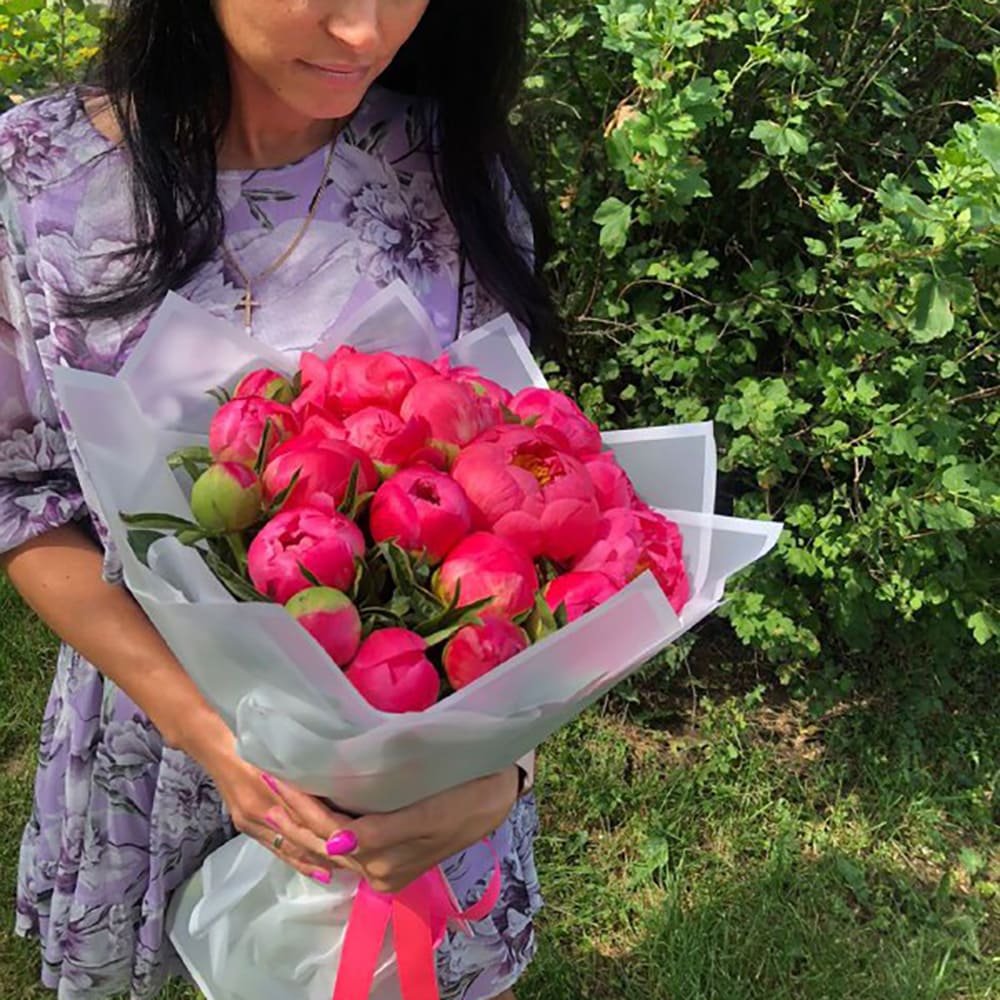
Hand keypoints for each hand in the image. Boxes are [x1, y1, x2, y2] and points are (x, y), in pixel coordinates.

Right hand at [190, 718, 344, 882]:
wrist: (217, 750)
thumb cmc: (256, 743)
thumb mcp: (282, 754)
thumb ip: (305, 774)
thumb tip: (338, 791)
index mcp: (273, 786)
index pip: (309, 817)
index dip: (332, 832)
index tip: (355, 840)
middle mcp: (263, 810)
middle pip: (301, 838)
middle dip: (328, 853)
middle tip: (356, 863)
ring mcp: (252, 822)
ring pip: (290, 848)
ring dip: (316, 861)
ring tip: (342, 870)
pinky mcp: (246, 828)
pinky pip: (276, 850)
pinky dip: (298, 861)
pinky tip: (316, 871)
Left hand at [263, 767, 520, 893]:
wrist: (497, 795)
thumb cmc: (467, 793)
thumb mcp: (428, 812)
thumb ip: (382, 833)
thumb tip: (337, 842)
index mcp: (385, 860)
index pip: (329, 830)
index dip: (301, 803)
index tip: (277, 774)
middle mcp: (378, 870)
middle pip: (323, 841)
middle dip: (293, 813)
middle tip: (266, 778)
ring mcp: (383, 866)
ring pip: (330, 844)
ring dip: (302, 820)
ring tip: (277, 793)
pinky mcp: (390, 857)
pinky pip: (346, 844)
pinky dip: (322, 826)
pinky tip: (308, 812)